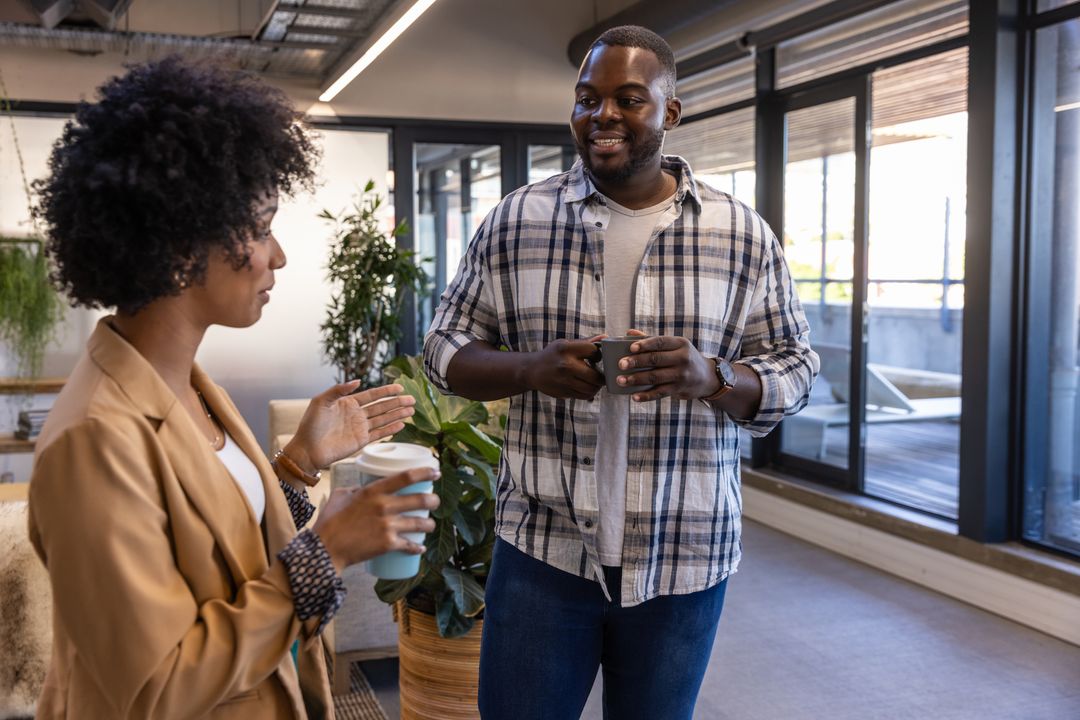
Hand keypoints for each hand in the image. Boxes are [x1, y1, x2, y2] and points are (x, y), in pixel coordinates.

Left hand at [286, 382, 415, 473]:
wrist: (307, 449)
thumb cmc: (310, 425)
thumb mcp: (321, 401)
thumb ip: (338, 390)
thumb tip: (358, 381)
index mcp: (348, 403)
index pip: (372, 395)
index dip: (387, 391)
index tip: (400, 388)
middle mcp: (357, 415)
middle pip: (382, 407)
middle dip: (397, 403)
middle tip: (412, 399)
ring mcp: (360, 428)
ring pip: (384, 419)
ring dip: (398, 415)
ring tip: (412, 411)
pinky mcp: (361, 441)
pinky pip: (379, 434)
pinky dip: (391, 429)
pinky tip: (402, 425)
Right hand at [313, 467, 440, 571]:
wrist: (325, 549)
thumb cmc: (329, 522)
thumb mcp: (341, 496)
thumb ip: (356, 489)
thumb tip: (363, 487)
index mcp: (373, 491)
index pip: (406, 477)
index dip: (425, 472)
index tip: (436, 472)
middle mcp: (384, 506)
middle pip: (420, 500)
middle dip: (433, 500)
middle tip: (435, 502)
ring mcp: (387, 526)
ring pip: (420, 523)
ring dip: (429, 524)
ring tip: (429, 525)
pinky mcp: (388, 544)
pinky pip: (410, 545)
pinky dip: (417, 547)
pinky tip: (420, 548)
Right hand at [522, 335, 605, 399]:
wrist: (533, 370)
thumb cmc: (553, 355)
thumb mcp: (565, 344)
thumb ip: (586, 342)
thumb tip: (606, 337)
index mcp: (566, 349)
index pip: (593, 351)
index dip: (598, 354)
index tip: (595, 356)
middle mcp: (565, 365)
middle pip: (596, 376)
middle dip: (602, 376)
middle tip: (602, 374)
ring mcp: (564, 381)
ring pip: (591, 388)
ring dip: (597, 386)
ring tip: (595, 381)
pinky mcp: (563, 392)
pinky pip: (584, 395)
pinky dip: (589, 392)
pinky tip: (587, 386)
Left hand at [616, 331, 719, 400]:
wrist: (707, 377)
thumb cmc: (684, 357)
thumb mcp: (675, 346)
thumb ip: (652, 340)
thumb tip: (628, 333)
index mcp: (680, 343)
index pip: (660, 342)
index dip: (645, 344)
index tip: (630, 348)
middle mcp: (682, 358)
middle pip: (656, 359)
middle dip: (636, 362)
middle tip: (621, 364)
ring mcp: (681, 375)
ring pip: (655, 377)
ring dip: (636, 379)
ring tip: (621, 380)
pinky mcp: (679, 389)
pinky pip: (659, 393)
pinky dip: (646, 395)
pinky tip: (634, 396)